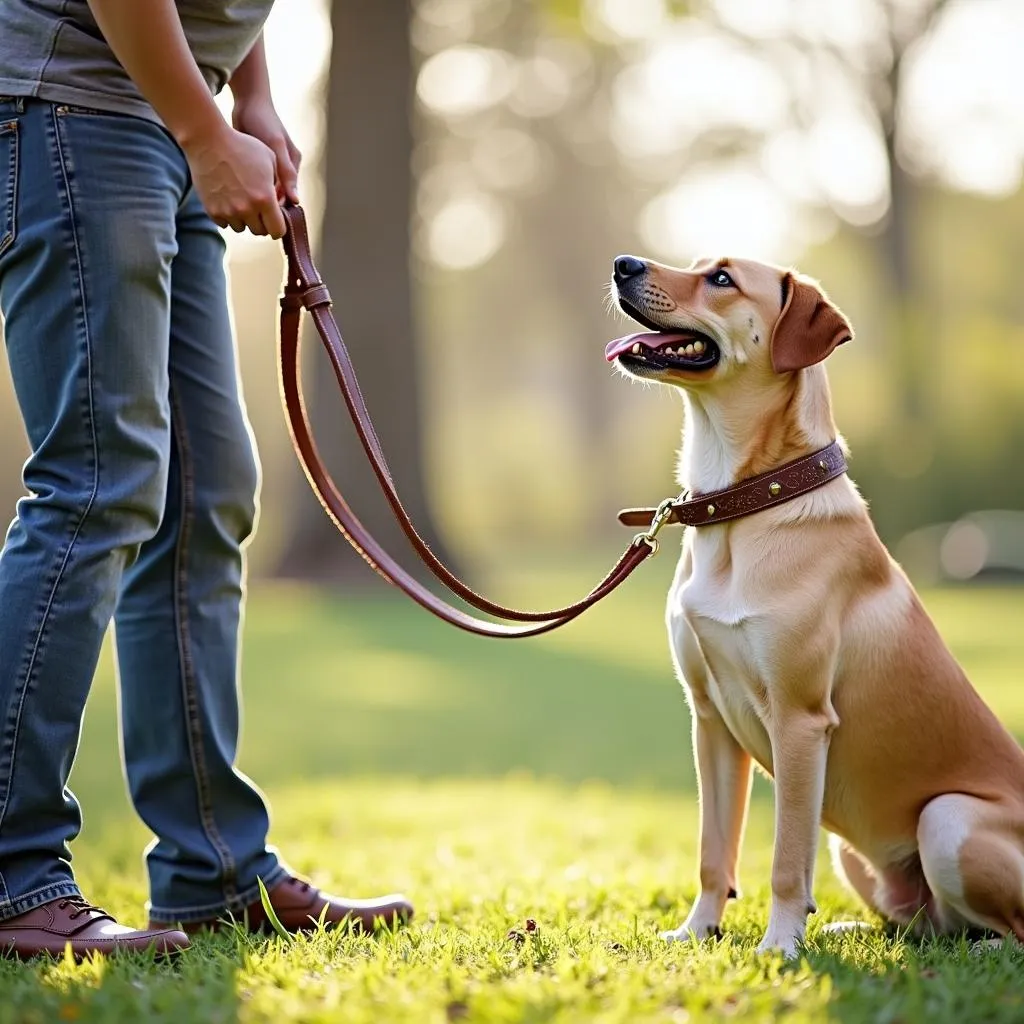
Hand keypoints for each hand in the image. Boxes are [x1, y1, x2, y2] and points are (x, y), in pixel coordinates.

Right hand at [182, 121, 286, 237]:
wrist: (207, 140)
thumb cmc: (242, 146)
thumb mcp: (271, 159)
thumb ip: (281, 183)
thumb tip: (284, 200)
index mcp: (265, 199)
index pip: (278, 231)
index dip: (279, 226)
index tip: (276, 217)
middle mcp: (247, 209)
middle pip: (260, 232)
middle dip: (262, 221)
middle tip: (259, 207)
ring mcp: (228, 212)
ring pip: (242, 228)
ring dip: (244, 219)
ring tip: (241, 200)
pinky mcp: (212, 210)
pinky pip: (225, 223)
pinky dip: (227, 215)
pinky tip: (228, 199)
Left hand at [232, 99, 301, 205]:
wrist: (247, 101)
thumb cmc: (264, 121)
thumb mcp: (276, 146)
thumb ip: (286, 172)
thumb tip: (296, 201)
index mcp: (293, 165)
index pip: (289, 194)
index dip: (279, 207)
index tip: (265, 214)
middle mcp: (283, 167)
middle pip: (276, 194)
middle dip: (265, 203)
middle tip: (251, 211)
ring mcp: (268, 165)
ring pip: (263, 189)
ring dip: (254, 196)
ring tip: (241, 202)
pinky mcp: (254, 163)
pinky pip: (252, 180)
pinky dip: (246, 186)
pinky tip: (235, 191)